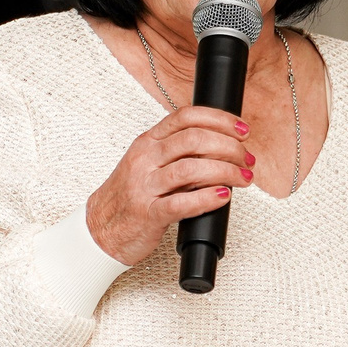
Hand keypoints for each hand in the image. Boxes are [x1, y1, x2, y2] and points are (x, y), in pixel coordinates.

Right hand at [84, 106, 254, 265]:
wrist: (100, 229)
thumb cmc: (130, 196)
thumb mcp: (148, 163)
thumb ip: (178, 153)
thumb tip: (222, 146)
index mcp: (147, 142)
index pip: (186, 117)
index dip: (219, 119)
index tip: (242, 129)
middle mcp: (145, 159)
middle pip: (193, 139)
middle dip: (229, 147)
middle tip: (247, 159)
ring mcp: (144, 186)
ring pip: (190, 169)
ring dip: (225, 171)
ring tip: (244, 178)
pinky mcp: (148, 214)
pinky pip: (181, 203)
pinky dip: (207, 198)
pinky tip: (223, 197)